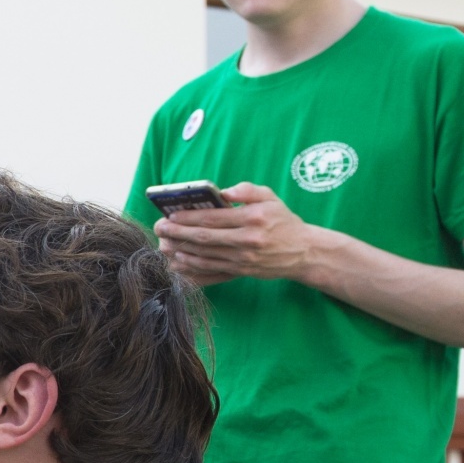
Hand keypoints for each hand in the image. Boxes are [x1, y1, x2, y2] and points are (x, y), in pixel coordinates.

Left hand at [152, 182, 330, 284]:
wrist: (303, 252)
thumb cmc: (283, 221)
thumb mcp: (271, 198)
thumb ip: (248, 190)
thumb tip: (224, 191)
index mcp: (253, 218)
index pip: (214, 217)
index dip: (189, 217)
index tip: (171, 214)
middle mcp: (247, 240)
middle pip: (205, 238)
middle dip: (178, 233)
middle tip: (160, 228)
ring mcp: (243, 259)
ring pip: (205, 256)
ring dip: (181, 251)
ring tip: (163, 244)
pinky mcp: (241, 271)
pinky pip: (212, 270)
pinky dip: (193, 267)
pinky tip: (179, 262)